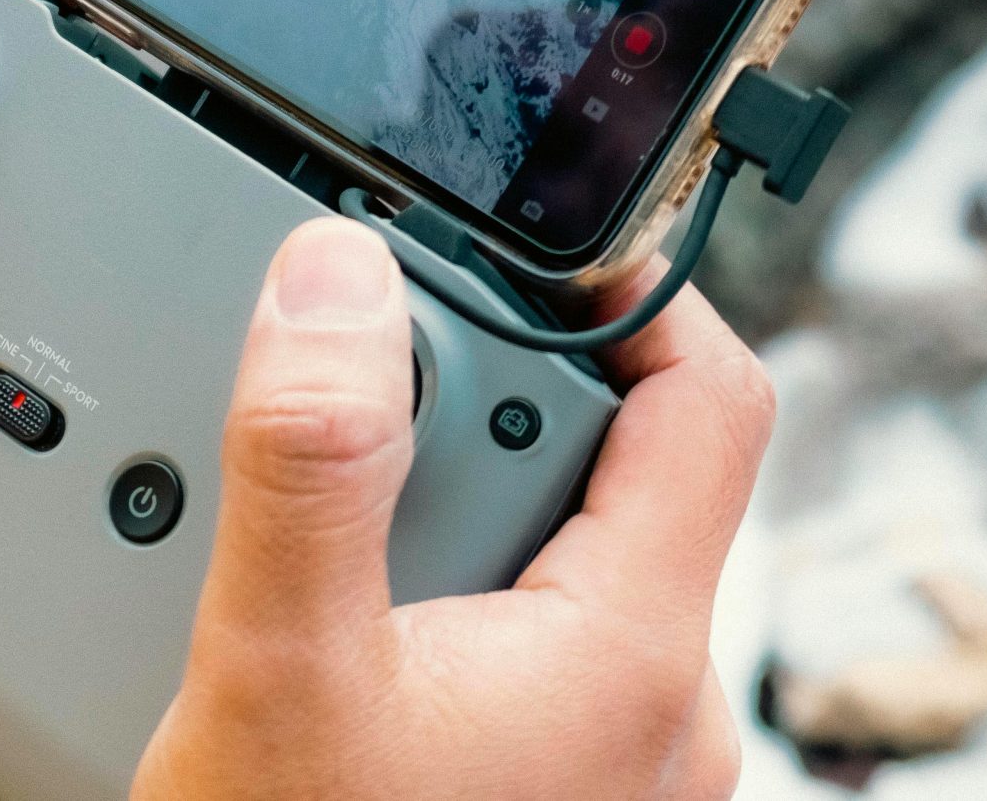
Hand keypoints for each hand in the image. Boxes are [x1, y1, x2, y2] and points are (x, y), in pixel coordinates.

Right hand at [133, 218, 772, 800]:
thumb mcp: (276, 666)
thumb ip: (308, 463)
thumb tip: (335, 277)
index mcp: (633, 651)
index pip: (711, 395)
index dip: (631, 289)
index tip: (522, 241)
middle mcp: (660, 708)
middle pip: (610, 463)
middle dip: (479, 411)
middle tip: (348, 433)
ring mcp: (616, 760)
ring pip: (555, 554)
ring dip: (442, 512)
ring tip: (320, 561)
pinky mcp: (563, 789)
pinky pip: (525, 639)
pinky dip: (438, 597)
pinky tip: (336, 634)